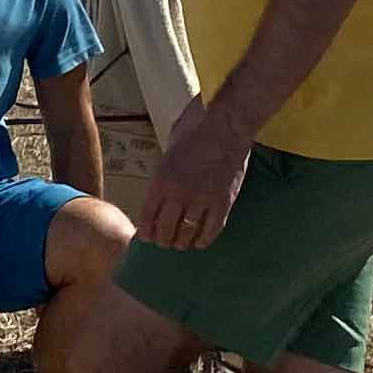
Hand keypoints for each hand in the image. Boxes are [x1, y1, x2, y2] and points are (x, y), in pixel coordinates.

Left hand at [138, 113, 249, 250]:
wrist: (226, 127)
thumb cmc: (195, 132)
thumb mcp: (169, 151)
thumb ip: (163, 171)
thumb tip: (160, 187)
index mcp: (161, 179)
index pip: (147, 215)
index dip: (146, 230)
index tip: (146, 236)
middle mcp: (178, 193)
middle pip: (165, 229)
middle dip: (162, 239)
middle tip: (163, 243)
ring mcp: (201, 200)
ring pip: (187, 233)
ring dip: (182, 242)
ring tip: (180, 244)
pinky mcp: (222, 202)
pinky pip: (211, 230)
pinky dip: (204, 240)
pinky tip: (200, 243)